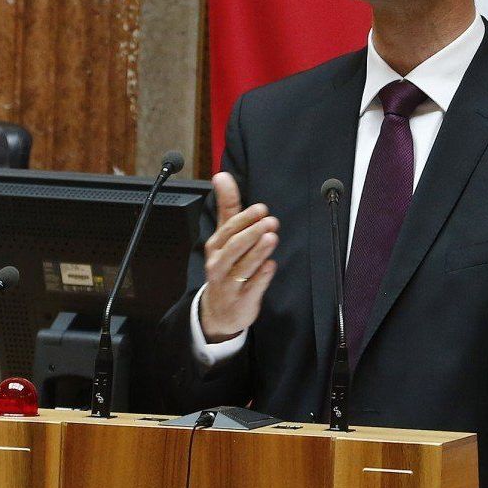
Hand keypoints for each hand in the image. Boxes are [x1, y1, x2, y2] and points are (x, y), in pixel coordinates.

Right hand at [198, 171, 278, 339]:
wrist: (218, 311)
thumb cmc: (225, 267)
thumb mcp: (224, 237)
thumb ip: (226, 207)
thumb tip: (222, 175)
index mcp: (215, 246)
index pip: (228, 229)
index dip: (244, 219)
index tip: (260, 208)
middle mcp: (219, 264)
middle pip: (234, 247)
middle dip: (251, 232)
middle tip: (270, 221)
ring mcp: (229, 283)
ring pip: (242, 266)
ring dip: (257, 251)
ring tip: (271, 237)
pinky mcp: (242, 300)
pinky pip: (252, 288)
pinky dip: (261, 277)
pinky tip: (271, 266)